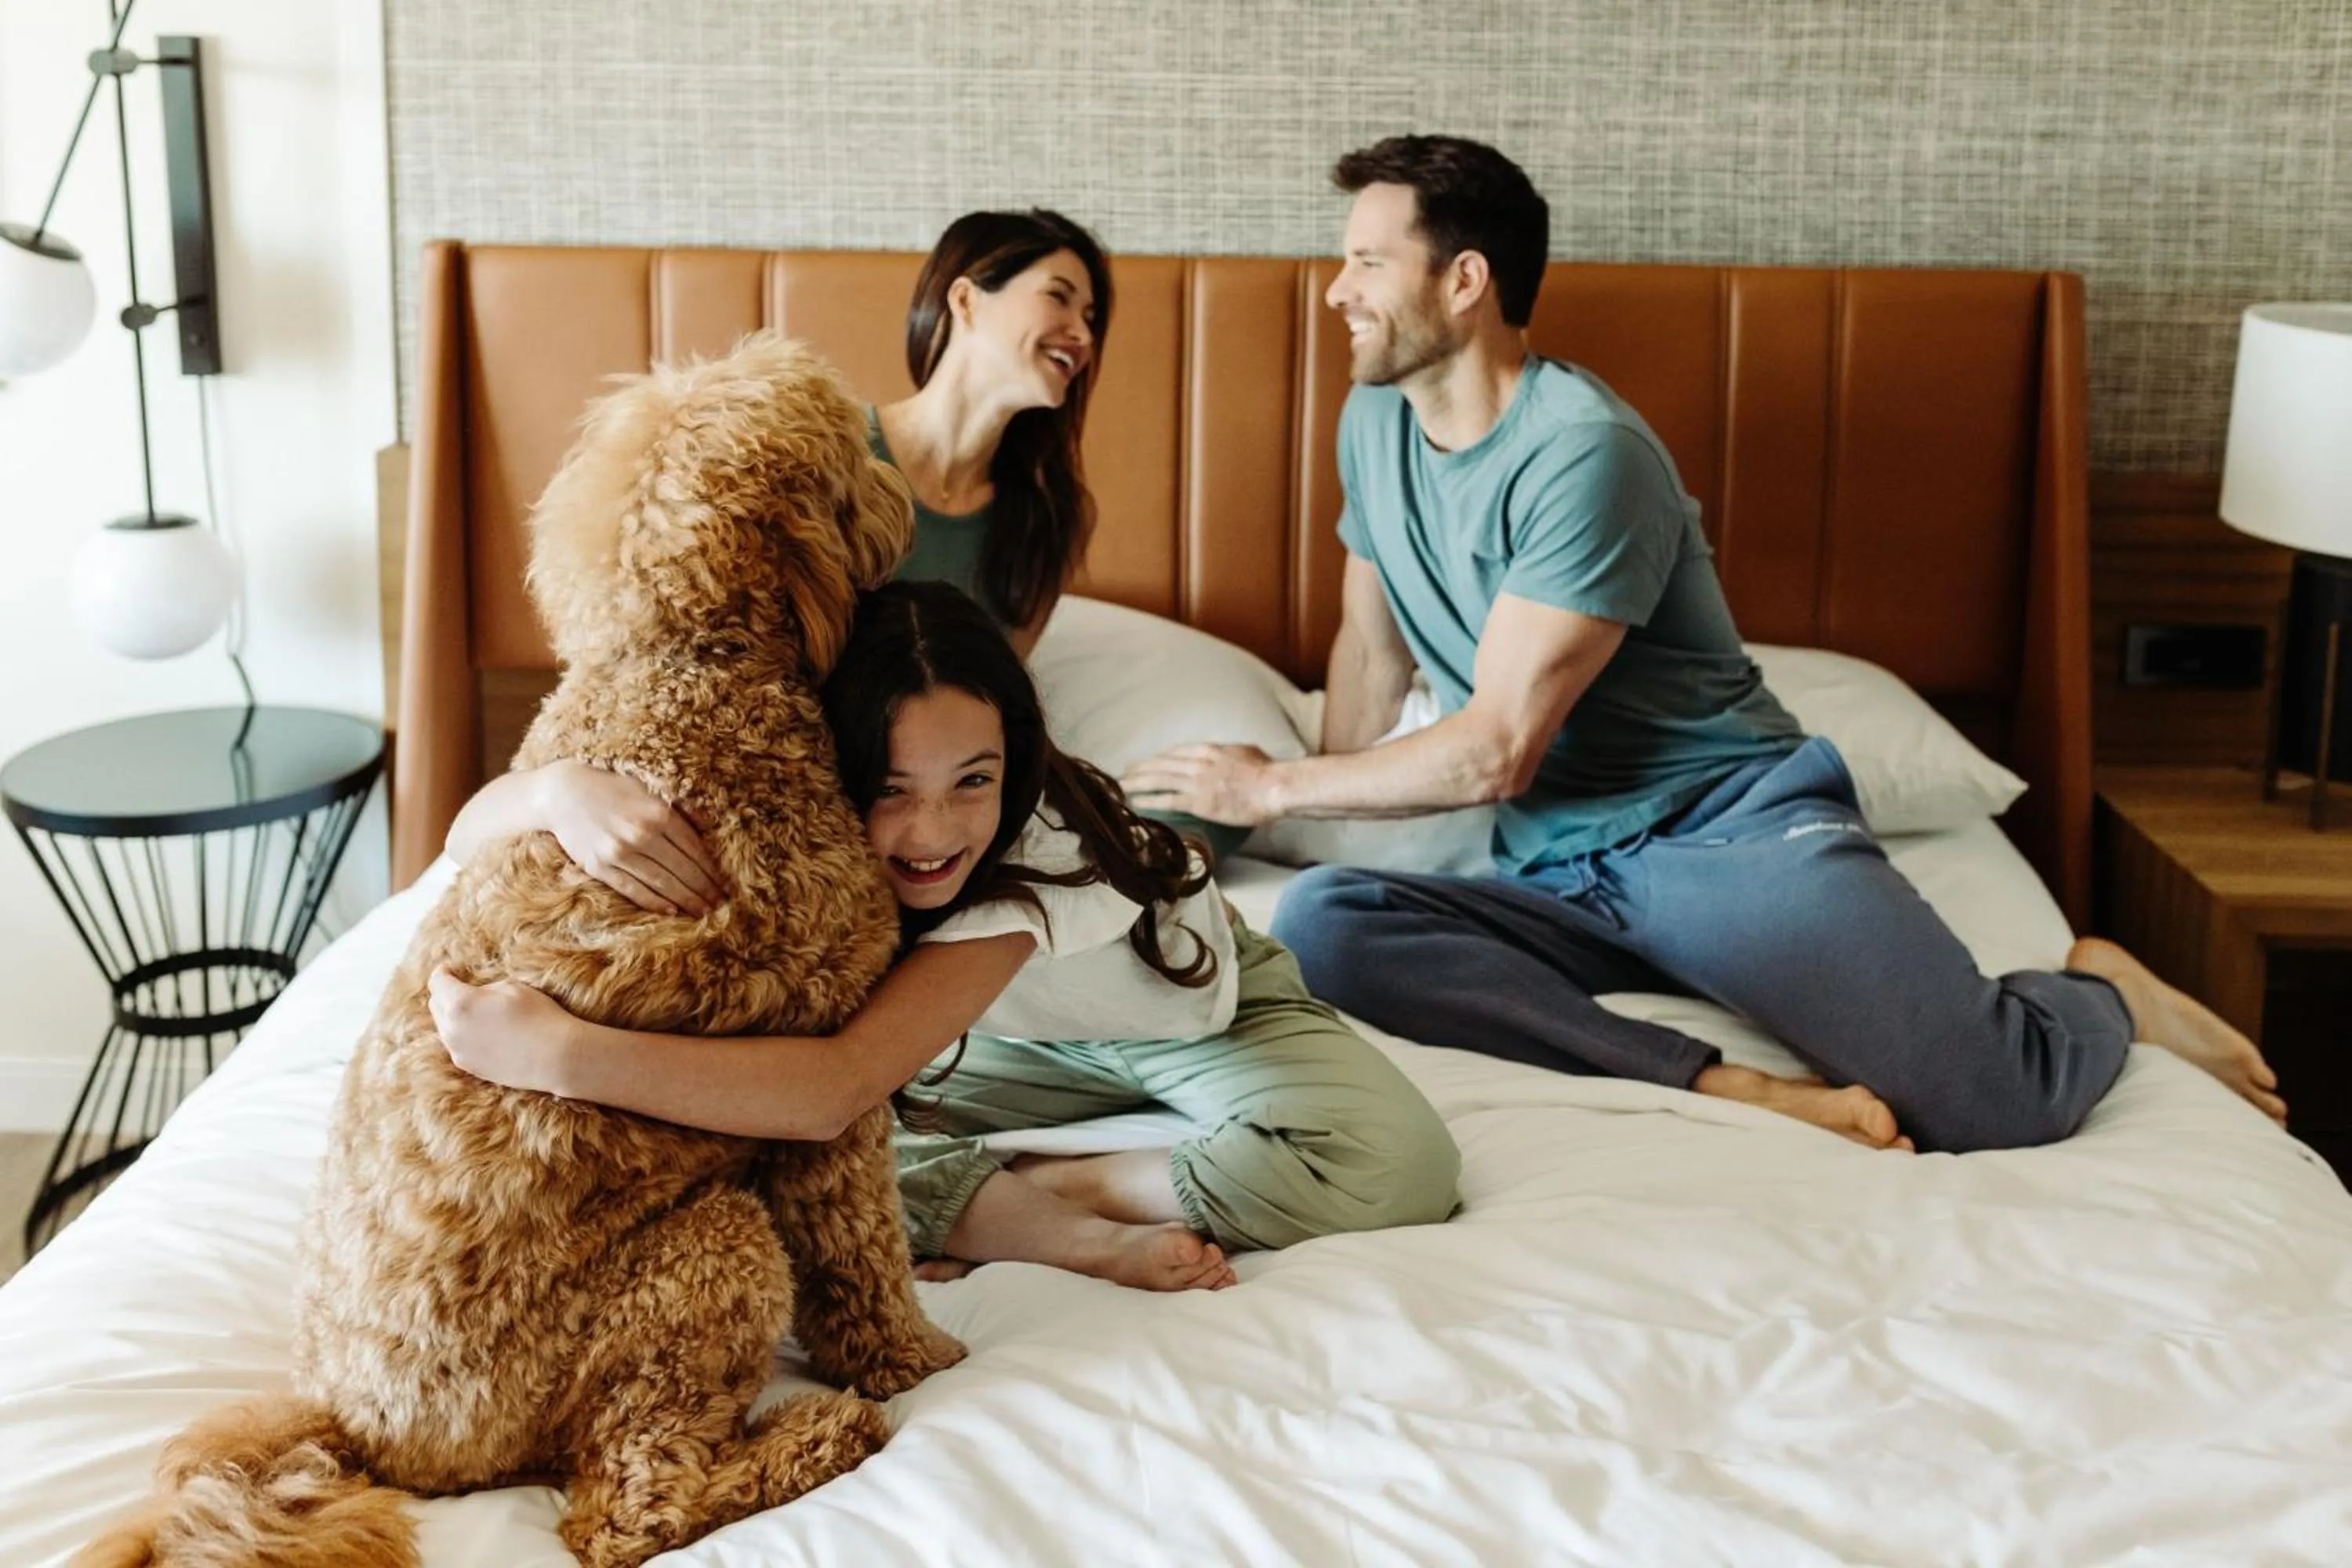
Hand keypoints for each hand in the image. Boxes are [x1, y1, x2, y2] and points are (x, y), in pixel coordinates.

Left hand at [427, 967, 580, 1094]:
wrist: (555, 1056)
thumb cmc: (538, 1015)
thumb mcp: (512, 986)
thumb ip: (483, 988)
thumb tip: (474, 993)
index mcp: (460, 1003)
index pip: (437, 982)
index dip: (443, 972)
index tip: (452, 969)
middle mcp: (452, 1029)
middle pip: (435, 1005)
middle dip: (446, 993)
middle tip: (463, 987)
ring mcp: (458, 1051)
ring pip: (444, 1027)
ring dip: (454, 1016)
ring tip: (476, 1012)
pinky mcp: (468, 1066)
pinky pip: (457, 1045)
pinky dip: (463, 1035)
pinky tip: (484, 1032)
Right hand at [537, 760, 725, 914]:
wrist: (563, 793)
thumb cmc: (613, 788)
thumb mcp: (651, 788)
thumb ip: (681, 808)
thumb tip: (711, 829)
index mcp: (659, 814)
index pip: (695, 850)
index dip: (713, 871)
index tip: (727, 885)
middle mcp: (641, 835)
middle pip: (682, 871)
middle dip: (705, 890)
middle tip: (721, 904)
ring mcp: (618, 854)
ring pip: (662, 884)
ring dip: (686, 901)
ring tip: (703, 911)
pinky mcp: (599, 867)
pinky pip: (633, 890)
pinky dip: (655, 903)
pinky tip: (672, 911)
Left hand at [1120, 744, 1281, 827]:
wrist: (1276, 787)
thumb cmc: (1268, 772)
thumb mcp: (1247, 752)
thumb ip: (1231, 752)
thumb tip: (1230, 754)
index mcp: (1210, 750)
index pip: (1175, 752)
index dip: (1158, 758)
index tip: (1146, 762)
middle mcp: (1199, 762)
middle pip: (1161, 763)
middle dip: (1140, 768)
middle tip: (1124, 773)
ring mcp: (1198, 781)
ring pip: (1159, 779)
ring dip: (1137, 782)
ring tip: (1121, 786)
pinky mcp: (1200, 801)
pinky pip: (1168, 799)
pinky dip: (1150, 800)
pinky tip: (1137, 802)